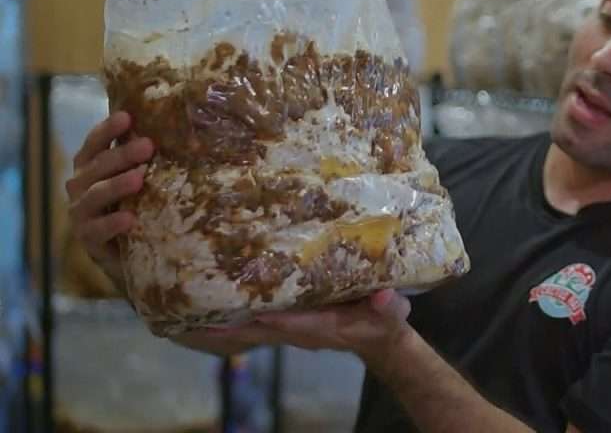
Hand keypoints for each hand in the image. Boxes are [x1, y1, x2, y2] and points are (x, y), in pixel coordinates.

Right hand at [65, 111, 153, 284]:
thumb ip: (148, 158)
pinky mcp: (88, 240)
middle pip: (98, 166)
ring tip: (139, 179)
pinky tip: (129, 219)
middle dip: (122, 154)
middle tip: (148, 146)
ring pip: (95, 195)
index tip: (128, 116)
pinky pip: (97, 230)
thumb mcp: (142, 179)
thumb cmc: (138, 206)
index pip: (95, 143)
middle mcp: (81, 186)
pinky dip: (112, 224)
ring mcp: (81, 213)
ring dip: (116, 185)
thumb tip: (184, 128)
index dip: (108, 129)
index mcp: (92, 166)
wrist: (130, 255)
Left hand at [212, 290, 412, 373]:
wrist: (376, 337)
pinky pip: (255, 319)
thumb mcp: (393, 314)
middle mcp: (302, 330)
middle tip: (199, 319)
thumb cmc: (383, 322)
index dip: (278, 318)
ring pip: (253, 327)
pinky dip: (234, 314)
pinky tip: (211, 304)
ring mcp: (291, 328)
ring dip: (226, 321)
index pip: (298, 323)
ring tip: (193, 310)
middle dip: (233, 326)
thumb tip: (385, 296)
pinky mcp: (286, 321)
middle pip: (262, 330)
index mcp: (327, 327)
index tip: (255, 311)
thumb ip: (389, 307)